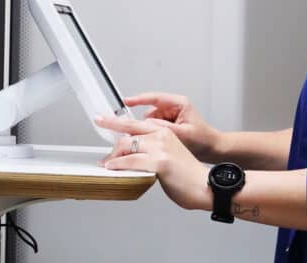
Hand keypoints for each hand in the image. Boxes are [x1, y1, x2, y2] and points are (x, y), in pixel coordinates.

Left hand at [96, 115, 211, 210]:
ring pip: (127, 145)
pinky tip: (113, 167)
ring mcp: (161, 148)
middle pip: (129, 131)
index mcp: (166, 132)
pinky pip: (129, 161)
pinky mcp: (159, 162)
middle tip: (101, 146)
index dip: (118, 124)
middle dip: (110, 133)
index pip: (137, 124)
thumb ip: (153, 151)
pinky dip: (117, 164)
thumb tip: (133, 157)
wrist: (205, 186)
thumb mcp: (171, 156)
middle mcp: (163, 136)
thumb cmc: (189, 176)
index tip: (106, 121)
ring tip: (107, 163)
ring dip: (113, 155)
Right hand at [123, 92, 220, 162]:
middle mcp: (174, 108)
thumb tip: (145, 124)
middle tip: (140, 131)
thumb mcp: (183, 133)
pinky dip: (153, 135)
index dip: (139, 99)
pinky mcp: (168, 125)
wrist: (211, 148)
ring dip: (151, 131)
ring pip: (150, 122)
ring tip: (162, 141)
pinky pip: (153, 128)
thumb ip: (163, 128)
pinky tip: (161, 143)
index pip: (155, 98)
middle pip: (150, 111)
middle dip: (146, 123)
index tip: (126, 101)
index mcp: (179, 104)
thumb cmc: (203, 139)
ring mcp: (170, 116)